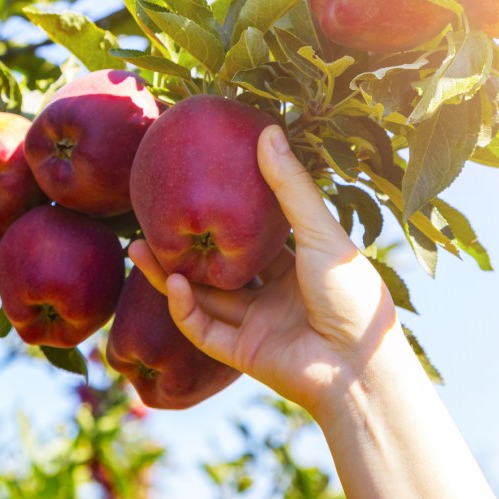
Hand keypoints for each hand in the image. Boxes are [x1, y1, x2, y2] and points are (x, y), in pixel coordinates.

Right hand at [127, 124, 399, 418]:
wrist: (361, 367)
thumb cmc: (353, 296)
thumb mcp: (320, 232)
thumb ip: (290, 187)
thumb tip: (268, 130)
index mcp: (299, 267)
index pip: (254, 238)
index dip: (226, 216)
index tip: (198, 186)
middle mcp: (274, 295)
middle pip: (218, 267)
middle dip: (185, 246)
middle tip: (152, 218)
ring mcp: (256, 325)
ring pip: (202, 297)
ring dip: (168, 274)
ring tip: (137, 246)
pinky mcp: (242, 354)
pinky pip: (202, 329)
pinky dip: (183, 307)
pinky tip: (171, 281)